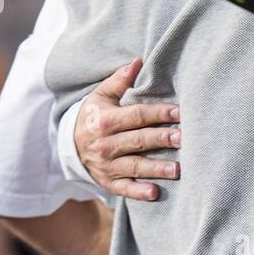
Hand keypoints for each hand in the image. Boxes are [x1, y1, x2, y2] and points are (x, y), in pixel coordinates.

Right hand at [74, 57, 180, 200]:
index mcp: (105, 120)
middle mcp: (105, 144)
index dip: (158, 113)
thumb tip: (138, 61)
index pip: (136, 116)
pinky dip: (138, 192)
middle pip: (138, 140)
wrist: (69, 145)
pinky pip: (123, 189)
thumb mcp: (101, 96)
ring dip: (155, 168)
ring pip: (134, 166)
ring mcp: (106, 165)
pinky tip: (154, 193)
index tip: (180, 112)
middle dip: (161, 139)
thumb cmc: (93, 116)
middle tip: (184, 138)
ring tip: (177, 169)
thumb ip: (119, 80)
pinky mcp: (108, 182)